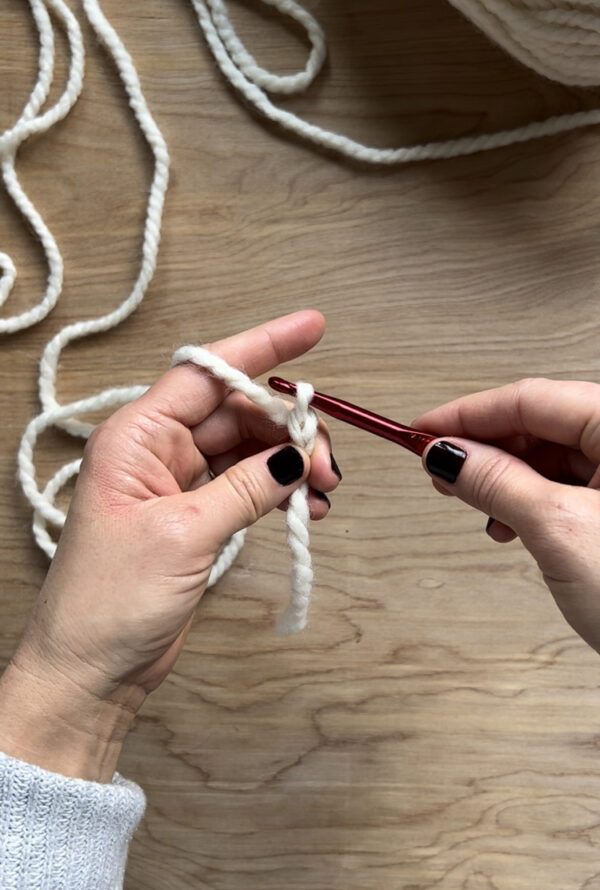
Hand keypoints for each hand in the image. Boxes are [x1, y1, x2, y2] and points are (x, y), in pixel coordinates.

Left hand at [0, 310, 340, 779]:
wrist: (91, 672)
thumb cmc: (108, 600)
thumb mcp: (183, 533)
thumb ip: (245, 488)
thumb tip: (295, 456)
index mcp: (136, 437)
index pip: (205, 373)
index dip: (260, 346)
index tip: (311, 328)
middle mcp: (156, 452)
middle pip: (236, 413)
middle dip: (288, 427)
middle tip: (325, 461)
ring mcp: (178, 485)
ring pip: (248, 450)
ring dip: (290, 463)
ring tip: (322, 489)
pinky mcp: (196, 518)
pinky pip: (248, 487)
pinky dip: (279, 493)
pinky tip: (305, 509)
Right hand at [414, 377, 599, 655]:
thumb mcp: (560, 531)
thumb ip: (498, 482)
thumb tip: (448, 454)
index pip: (532, 398)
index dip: (469, 414)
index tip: (423, 430)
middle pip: (544, 423)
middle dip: (486, 447)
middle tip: (440, 468)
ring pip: (555, 455)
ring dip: (506, 478)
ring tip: (475, 505)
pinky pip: (570, 485)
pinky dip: (532, 501)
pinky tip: (510, 524)